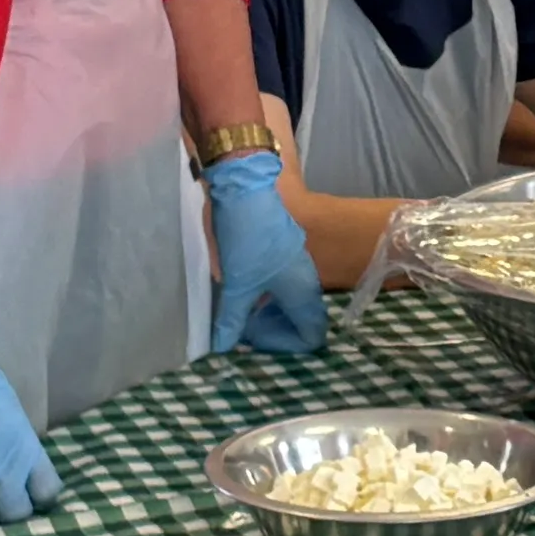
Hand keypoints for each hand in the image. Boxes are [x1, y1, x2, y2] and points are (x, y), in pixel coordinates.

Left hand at [205, 150, 323, 357]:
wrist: (245, 188)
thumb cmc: (247, 240)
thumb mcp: (235, 284)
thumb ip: (231, 320)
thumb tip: (222, 347)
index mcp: (303, 293)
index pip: (311, 336)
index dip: (286, 346)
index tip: (257, 341)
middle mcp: (307, 281)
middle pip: (300, 320)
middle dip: (275, 331)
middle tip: (244, 330)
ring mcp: (297, 264)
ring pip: (289, 301)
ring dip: (267, 312)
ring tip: (238, 313)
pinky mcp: (284, 252)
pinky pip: (281, 285)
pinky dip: (265, 295)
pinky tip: (239, 290)